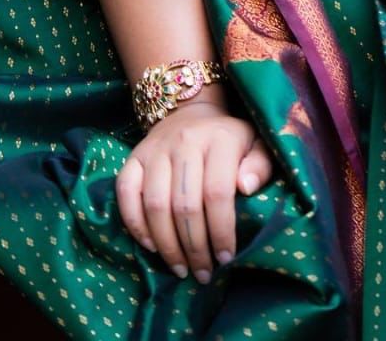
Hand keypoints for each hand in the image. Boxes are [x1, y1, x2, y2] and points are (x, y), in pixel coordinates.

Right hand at [115, 90, 273, 280]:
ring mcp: (156, 149)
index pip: (217, 192)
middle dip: (194, 247)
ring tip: (180, 268)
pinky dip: (135, 224)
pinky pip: (125, 192)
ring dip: (167, 245)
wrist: (191, 113)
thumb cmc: (229, 141)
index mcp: (219, 139)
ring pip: (155, 204)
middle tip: (202, 273)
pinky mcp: (134, 157)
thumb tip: (247, 187)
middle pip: (184, 204)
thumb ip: (260, 165)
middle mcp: (185, 141)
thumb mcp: (256, 145)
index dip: (221, 231)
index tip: (226, 258)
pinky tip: (151, 247)